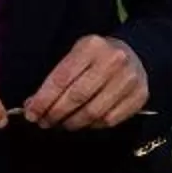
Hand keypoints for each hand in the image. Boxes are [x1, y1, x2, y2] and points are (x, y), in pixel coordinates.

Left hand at [23, 35, 149, 130]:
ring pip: (93, 112)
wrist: (135, 54)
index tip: (30, 113)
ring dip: (71, 123)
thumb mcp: (76, 55)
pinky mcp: (140, 96)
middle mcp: (113, 61)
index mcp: (91, 46)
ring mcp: (129, 80)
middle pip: (77, 97)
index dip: (43, 99)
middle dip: (55, 113)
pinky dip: (92, 126)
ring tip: (60, 124)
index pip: (61, 78)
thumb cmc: (96, 57)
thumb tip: (33, 105)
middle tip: (43, 122)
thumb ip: (56, 78)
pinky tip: (83, 123)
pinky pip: (109, 120)